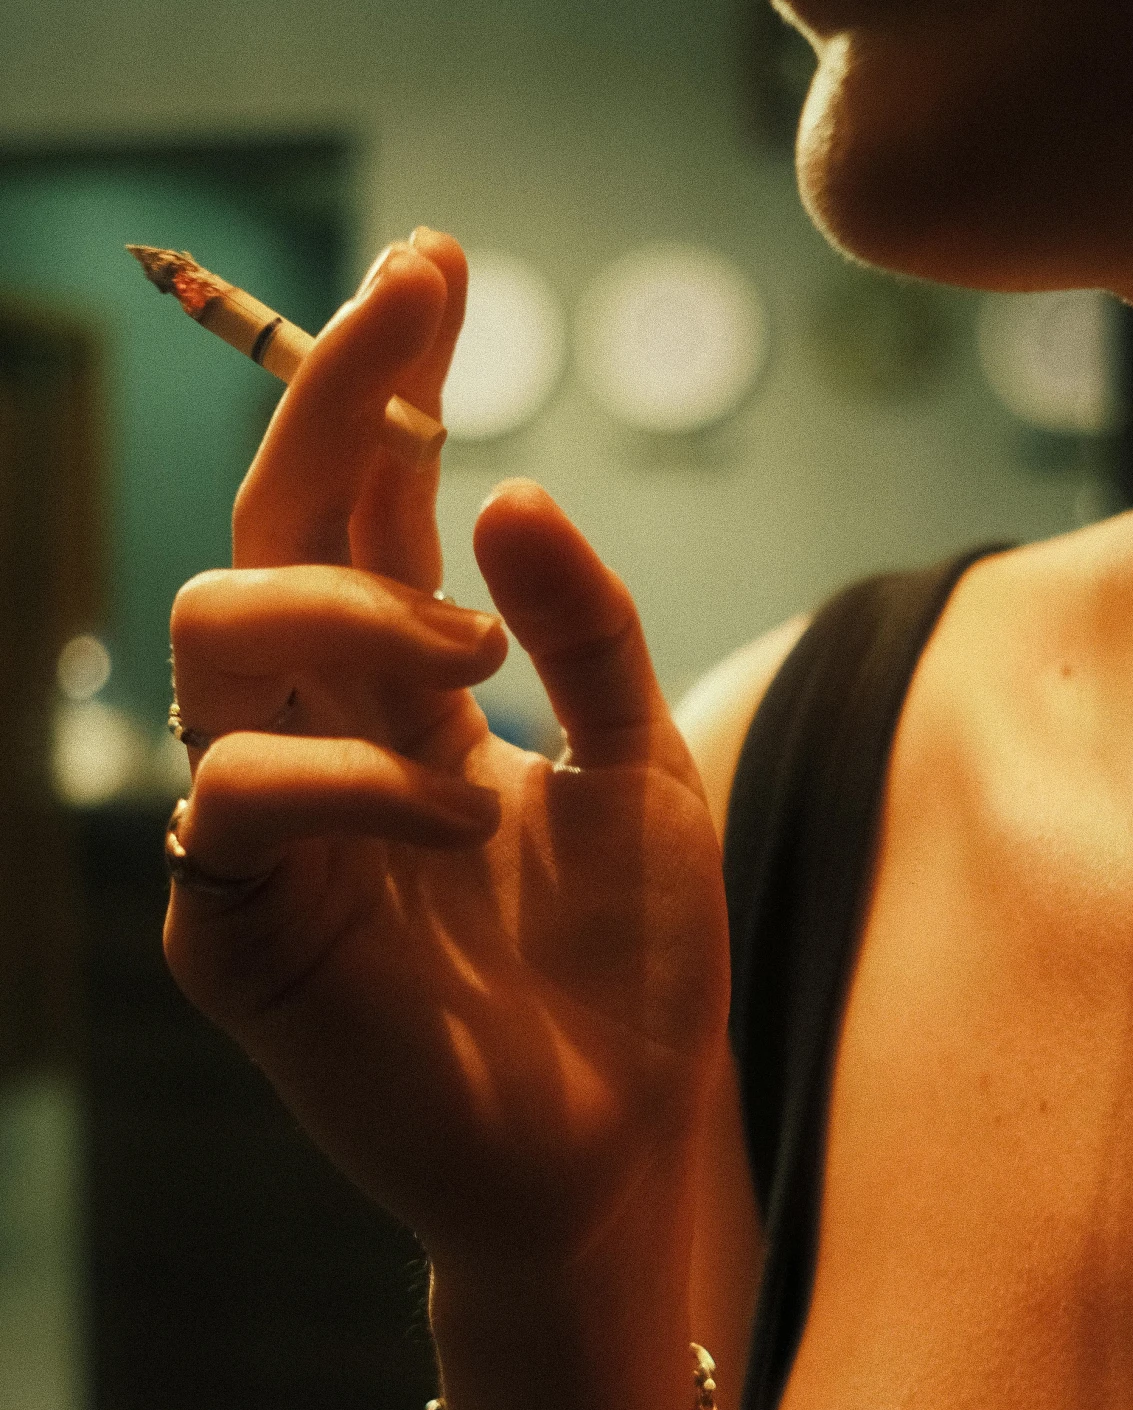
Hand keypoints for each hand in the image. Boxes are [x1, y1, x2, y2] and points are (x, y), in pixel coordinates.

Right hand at [164, 233, 729, 1267]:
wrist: (613, 1149)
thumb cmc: (626, 971)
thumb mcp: (642, 770)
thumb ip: (588, 634)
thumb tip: (513, 487)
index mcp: (403, 695)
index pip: (363, 505)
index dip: (380, 378)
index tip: (438, 260)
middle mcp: (318, 738)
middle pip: (266, 530)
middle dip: (327, 407)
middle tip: (428, 342)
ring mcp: (266, 831)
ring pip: (213, 631)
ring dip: (351, 610)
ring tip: (474, 668)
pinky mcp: (238, 934)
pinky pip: (239, 797)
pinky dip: (355, 779)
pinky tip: (466, 815)